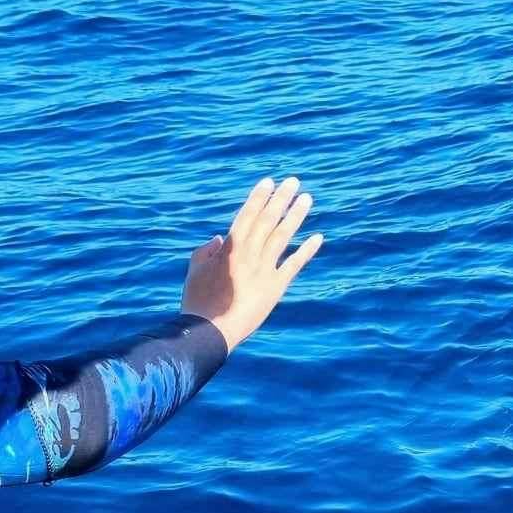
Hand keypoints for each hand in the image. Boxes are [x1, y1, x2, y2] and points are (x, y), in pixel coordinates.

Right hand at [182, 176, 322, 351]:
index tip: (269, 181)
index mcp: (229, 248)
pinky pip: (294, 265)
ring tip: (306, 199)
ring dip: (296, 216)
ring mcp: (264, 270)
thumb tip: (219, 237)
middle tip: (293, 181)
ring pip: (283, 236)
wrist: (211, 331)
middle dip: (281, 199)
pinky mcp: (275, 287)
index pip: (247, 215)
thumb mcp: (194, 271)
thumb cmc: (198, 302)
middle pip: (268, 220)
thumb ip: (204, 252)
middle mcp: (249, 254)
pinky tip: (318, 237)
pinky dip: (307, 251)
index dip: (259, 197)